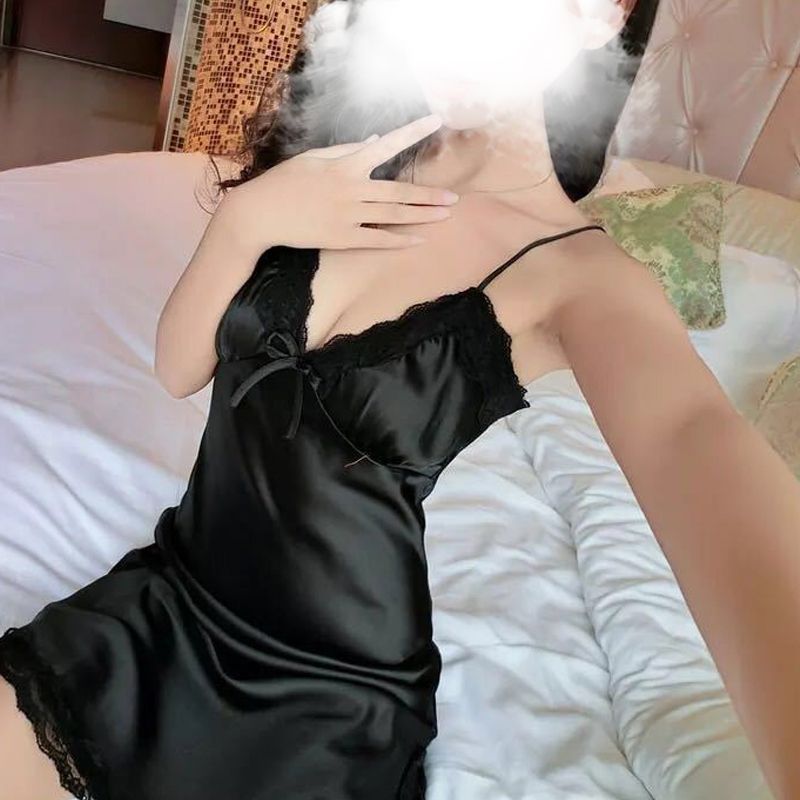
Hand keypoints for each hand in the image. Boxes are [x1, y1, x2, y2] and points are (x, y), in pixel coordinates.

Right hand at [216, 114, 458, 252]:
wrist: (260, 214)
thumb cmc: (284, 182)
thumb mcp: (313, 159)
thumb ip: (345, 151)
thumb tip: (373, 141)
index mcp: (345, 165)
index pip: (386, 144)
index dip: (412, 132)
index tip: (436, 121)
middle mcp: (352, 189)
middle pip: (399, 192)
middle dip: (429, 195)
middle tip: (454, 198)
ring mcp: (348, 216)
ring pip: (393, 216)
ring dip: (422, 216)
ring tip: (444, 215)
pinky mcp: (341, 238)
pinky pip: (377, 240)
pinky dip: (398, 241)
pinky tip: (418, 240)